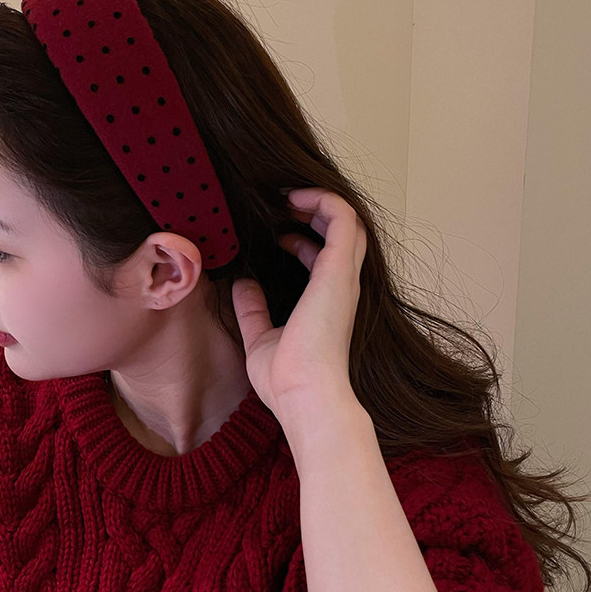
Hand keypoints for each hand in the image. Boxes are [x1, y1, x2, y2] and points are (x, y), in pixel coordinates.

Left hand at [231, 188, 366, 420]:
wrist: (303, 395)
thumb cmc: (286, 378)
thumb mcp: (260, 337)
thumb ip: (253, 309)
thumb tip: (242, 284)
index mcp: (326, 301)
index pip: (324, 256)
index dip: (302, 237)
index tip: (275, 231)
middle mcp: (341, 285)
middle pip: (343, 232)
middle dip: (315, 210)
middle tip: (283, 202)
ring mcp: (343, 276)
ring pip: (348, 219)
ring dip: (319, 200)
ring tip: (287, 195)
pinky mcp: (338, 269)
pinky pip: (342, 218)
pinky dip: (322, 200)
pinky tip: (294, 198)